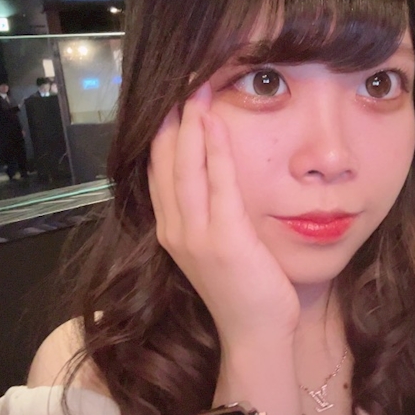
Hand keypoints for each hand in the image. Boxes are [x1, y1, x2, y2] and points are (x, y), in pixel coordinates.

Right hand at [148, 83, 299, 345]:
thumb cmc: (243, 290)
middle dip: (171, 117)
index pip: (159, 170)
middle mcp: (175, 229)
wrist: (254, 335)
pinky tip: (215, 120)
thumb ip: (207, 214)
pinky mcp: (223, 239)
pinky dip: (214, 147)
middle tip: (180, 78)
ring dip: (190, 122)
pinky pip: (217, 182)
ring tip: (195, 87)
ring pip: (184, 165)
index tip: (170, 99)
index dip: (163, 132)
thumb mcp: (215, 248)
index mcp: (172, 230)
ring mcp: (195, 235)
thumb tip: (212, 177)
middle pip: (164, 161)